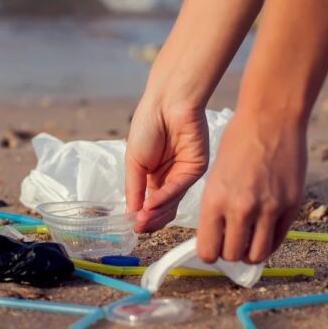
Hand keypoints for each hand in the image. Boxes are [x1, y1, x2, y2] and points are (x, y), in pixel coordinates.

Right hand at [125, 102, 208, 232]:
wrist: (166, 102)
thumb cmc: (147, 125)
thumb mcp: (133, 161)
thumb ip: (134, 189)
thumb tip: (131, 215)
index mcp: (153, 177)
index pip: (150, 206)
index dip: (141, 217)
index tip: (131, 226)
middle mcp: (170, 179)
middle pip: (163, 209)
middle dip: (149, 220)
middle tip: (138, 226)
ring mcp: (184, 175)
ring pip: (172, 204)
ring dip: (156, 212)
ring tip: (141, 218)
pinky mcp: (196, 169)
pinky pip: (179, 188)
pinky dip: (164, 198)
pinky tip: (151, 202)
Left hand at [196, 109, 306, 263]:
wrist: (270, 120)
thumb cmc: (238, 142)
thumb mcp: (215, 176)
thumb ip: (216, 207)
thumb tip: (217, 236)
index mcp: (214, 200)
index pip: (208, 250)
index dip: (210, 253)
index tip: (213, 247)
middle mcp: (241, 209)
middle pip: (232, 256)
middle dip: (230, 253)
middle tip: (232, 242)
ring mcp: (268, 209)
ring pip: (257, 255)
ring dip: (251, 252)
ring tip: (249, 240)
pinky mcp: (291, 206)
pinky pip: (279, 239)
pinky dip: (270, 241)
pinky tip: (265, 230)